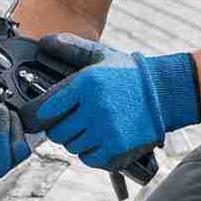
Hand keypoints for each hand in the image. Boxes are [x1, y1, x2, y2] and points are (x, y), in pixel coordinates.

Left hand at [17, 34, 200, 171]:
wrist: (166, 92)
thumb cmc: (129, 74)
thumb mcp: (100, 55)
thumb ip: (71, 47)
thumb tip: (44, 41)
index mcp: (86, 83)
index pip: (43, 110)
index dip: (34, 116)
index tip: (35, 117)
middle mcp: (95, 107)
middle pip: (55, 132)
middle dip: (59, 126)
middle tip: (72, 118)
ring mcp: (107, 130)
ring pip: (72, 146)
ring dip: (77, 139)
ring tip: (92, 125)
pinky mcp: (118, 148)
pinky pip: (89, 159)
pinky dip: (92, 152)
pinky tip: (102, 137)